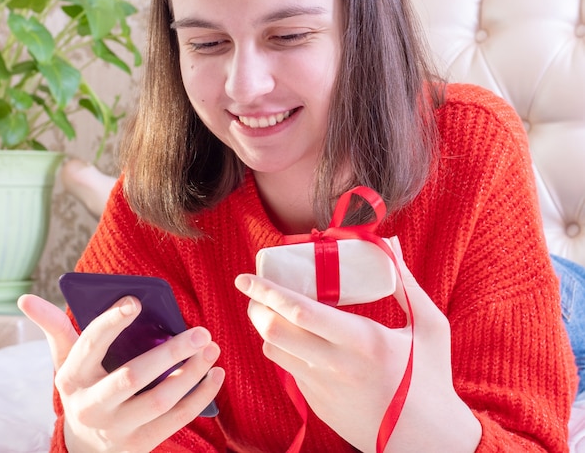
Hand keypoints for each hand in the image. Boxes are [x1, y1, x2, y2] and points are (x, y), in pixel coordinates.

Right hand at [18, 294, 223, 452]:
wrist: (85, 446)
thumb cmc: (83, 386)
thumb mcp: (65, 361)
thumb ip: (55, 329)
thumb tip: (25, 300)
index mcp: (73, 377)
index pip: (90, 344)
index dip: (111, 322)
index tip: (136, 301)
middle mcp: (92, 404)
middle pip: (131, 376)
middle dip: (169, 353)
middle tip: (201, 331)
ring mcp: (117, 428)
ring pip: (158, 401)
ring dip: (191, 375)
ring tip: (212, 349)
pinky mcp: (140, 443)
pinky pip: (175, 421)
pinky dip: (199, 398)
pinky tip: (215, 375)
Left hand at [234, 244, 480, 451]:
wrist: (429, 442)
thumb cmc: (431, 379)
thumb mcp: (430, 326)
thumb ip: (405, 282)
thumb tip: (390, 243)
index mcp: (363, 341)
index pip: (301, 311)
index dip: (268, 291)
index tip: (245, 277)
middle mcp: (336, 366)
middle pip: (275, 331)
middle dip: (256, 306)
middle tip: (253, 289)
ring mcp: (322, 389)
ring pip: (274, 351)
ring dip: (266, 326)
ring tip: (270, 308)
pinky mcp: (317, 405)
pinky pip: (288, 370)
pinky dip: (284, 347)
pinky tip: (296, 336)